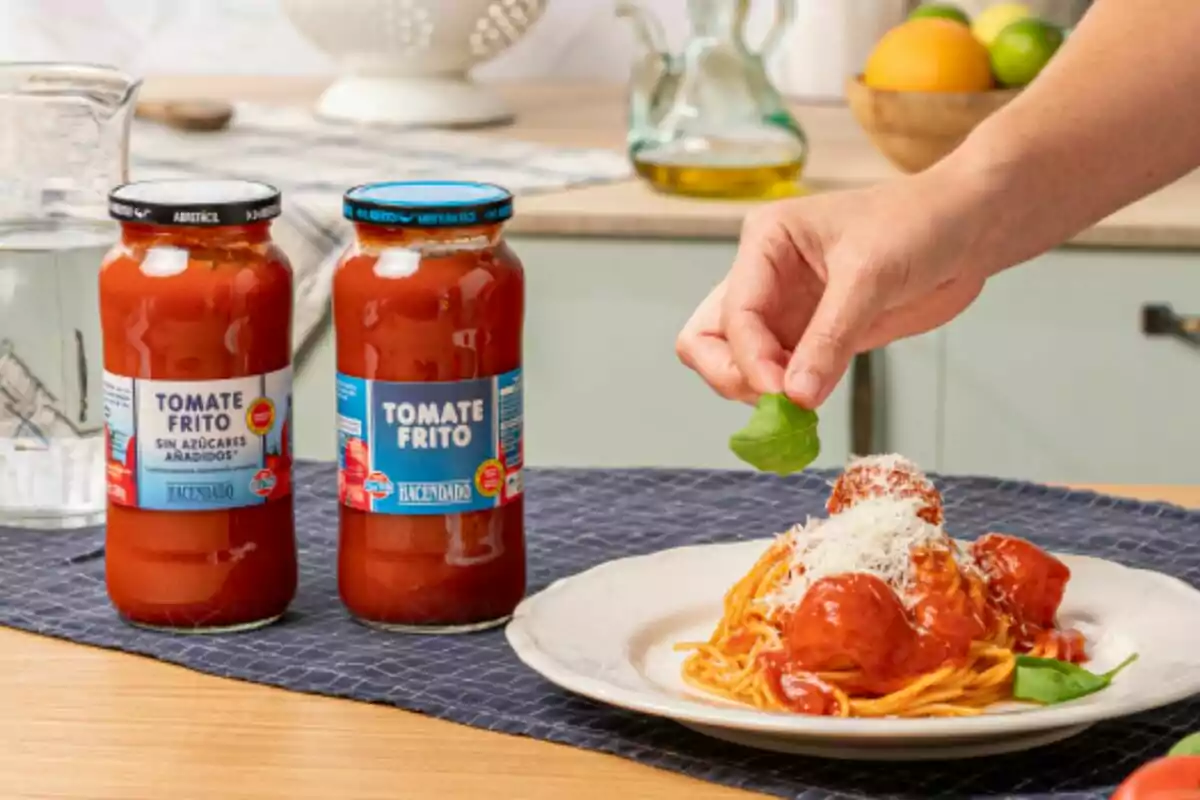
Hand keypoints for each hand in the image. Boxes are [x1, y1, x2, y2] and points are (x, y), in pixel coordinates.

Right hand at [676, 176, 990, 407]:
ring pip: (735, 362)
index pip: (733, 312)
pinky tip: (808, 412)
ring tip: (795, 413)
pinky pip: (778, 376)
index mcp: (765, 242)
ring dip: (754, 392)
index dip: (750, 360)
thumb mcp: (871, 275)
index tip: (782, 396)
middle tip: (774, 405)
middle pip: (708, 339)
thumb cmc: (920, 224)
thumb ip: (830, 338)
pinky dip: (784, 401)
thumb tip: (795, 397)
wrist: (968, 228)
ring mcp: (784, 310)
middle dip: (732, 375)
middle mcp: (763, 276)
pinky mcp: (810, 338)